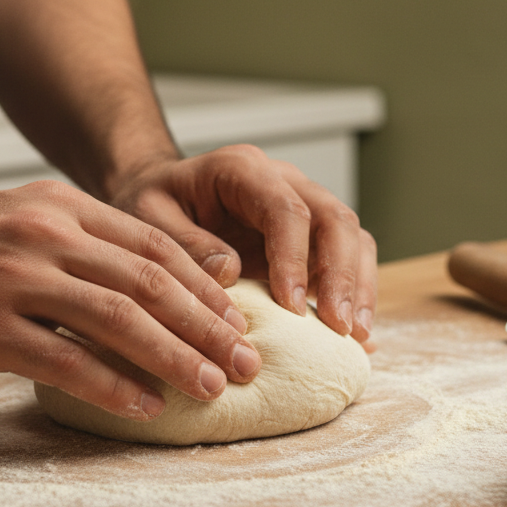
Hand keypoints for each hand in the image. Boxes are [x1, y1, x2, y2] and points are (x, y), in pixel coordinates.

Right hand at [0, 181, 262, 420]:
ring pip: (118, 319)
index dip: (204, 286)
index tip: (239, 319)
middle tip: (246, 360)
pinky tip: (145, 405)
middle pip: (148, 282)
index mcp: (60, 205)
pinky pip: (64, 359)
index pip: (153, 245)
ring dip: (174, 357)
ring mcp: (12, 277)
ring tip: (210, 386)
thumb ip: (83, 242)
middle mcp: (43, 233)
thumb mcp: (20, 216)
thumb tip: (155, 283)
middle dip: (207, 325)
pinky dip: (113, 385)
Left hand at [107, 145, 377, 348]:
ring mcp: (304, 209)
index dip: (294, 257)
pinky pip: (348, 260)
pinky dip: (356, 296)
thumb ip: (185, 243)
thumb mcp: (148, 219)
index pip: (286, 209)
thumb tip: (230, 273)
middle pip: (335, 219)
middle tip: (339, 326)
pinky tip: (356, 337)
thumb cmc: (151, 206)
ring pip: (353, 238)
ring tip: (355, 336)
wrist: (160, 198)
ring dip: (359, 287)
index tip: (292, 304)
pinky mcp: (312, 240)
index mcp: (244, 170)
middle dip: (342, 274)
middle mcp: (285, 183)